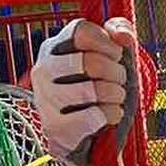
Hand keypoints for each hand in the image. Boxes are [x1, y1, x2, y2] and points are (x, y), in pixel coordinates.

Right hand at [32, 17, 138, 165]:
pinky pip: (91, 116)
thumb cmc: (107, 89)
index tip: (116, 56)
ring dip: (115, 95)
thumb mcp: (119, 57)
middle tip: (118, 81)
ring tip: (114, 98)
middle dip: (116, 73)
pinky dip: (110, 116)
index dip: (108, 44)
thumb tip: (120, 35)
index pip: (81, 31)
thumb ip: (121, 32)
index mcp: (56, 47)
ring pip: (91, 90)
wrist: (98, 134)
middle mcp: (43, 69)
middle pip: (89, 62)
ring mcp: (44, 98)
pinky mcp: (53, 126)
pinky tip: (108, 117)